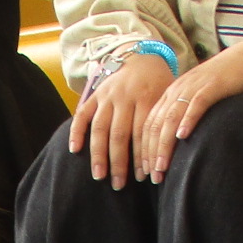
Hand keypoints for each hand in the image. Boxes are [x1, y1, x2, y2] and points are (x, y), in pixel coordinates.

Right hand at [68, 53, 174, 187]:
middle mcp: (125, 97)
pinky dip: (76, 132)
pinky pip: (82, 114)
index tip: (143, 177)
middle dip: (118, 162)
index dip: (141, 156)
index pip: (142, 133)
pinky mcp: (94, 95)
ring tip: (99, 175)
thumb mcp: (168, 97)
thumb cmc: (158, 84)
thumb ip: (164, 120)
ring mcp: (107, 96)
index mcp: (146, 97)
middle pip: (119, 135)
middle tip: (118, 185)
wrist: (142, 57)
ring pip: (100, 128)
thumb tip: (165, 155)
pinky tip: (74, 150)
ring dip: (98, 154)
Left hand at [139, 36, 242, 182]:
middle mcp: (178, 90)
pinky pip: (197, 104)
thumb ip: (184, 116)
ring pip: (172, 117)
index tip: (145, 172)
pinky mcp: (213, 86)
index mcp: (171, 94)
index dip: (144, 149)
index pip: (150, 124)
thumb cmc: (224, 84)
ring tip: (162, 165)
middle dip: (151, 152)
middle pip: (157, 124)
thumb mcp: (197, 99)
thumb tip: (175, 146)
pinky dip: (188, 120)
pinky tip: (182, 136)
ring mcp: (194, 87)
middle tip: (152, 176)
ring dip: (164, 144)